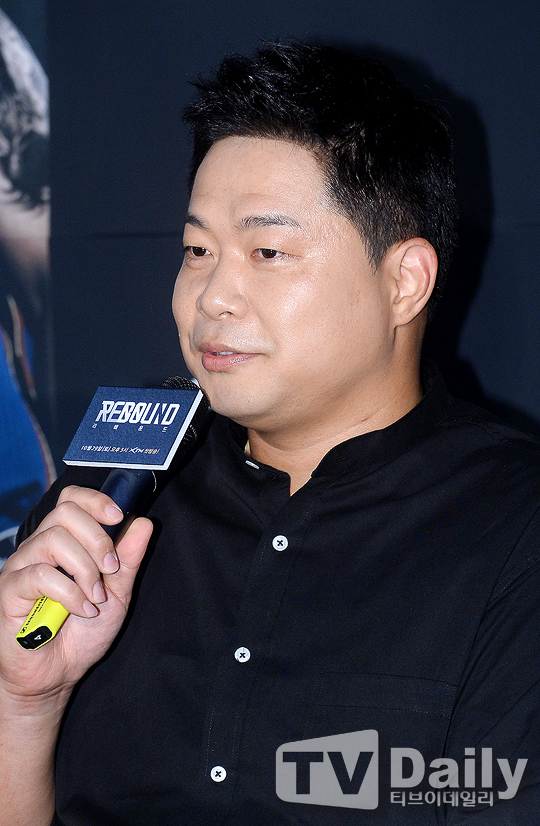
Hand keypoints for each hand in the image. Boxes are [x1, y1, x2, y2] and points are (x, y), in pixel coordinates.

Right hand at [0, 485, 152, 707]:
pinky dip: (70, 592)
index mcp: (64, 542)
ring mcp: (22, 566)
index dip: (96, 500)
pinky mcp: (10, 590)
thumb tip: (143, 523)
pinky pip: (41, 575)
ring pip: (53, 539)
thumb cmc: (82, 634)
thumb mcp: (117, 594)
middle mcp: (39, 547)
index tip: (119, 517)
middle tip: (111, 570)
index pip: (71, 499)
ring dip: (85, 568)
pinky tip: (81, 610)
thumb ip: (129, 559)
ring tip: (95, 596)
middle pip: (65, 512)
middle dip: (97, 538)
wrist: (56, 675)